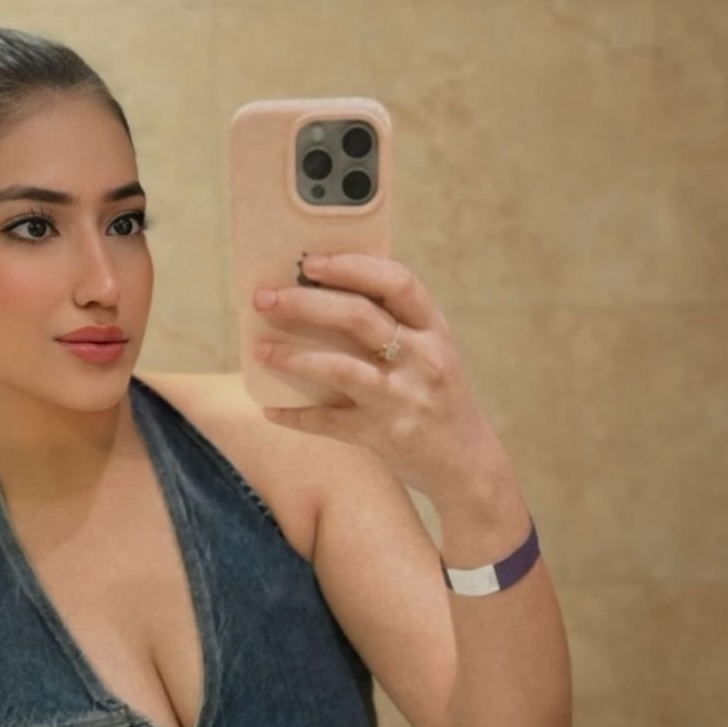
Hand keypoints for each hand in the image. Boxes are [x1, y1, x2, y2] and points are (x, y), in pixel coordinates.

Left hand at [252, 252, 496, 497]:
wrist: (467, 464)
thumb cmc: (437, 397)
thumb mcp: (432, 353)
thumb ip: (395, 325)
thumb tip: (322, 294)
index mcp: (434, 329)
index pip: (396, 282)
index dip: (350, 267)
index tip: (309, 262)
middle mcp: (423, 359)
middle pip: (357, 317)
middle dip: (304, 304)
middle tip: (265, 298)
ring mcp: (403, 399)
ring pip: (339, 367)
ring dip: (292, 357)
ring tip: (259, 349)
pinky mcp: (384, 436)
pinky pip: (328, 422)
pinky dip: (295, 416)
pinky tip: (269, 408)